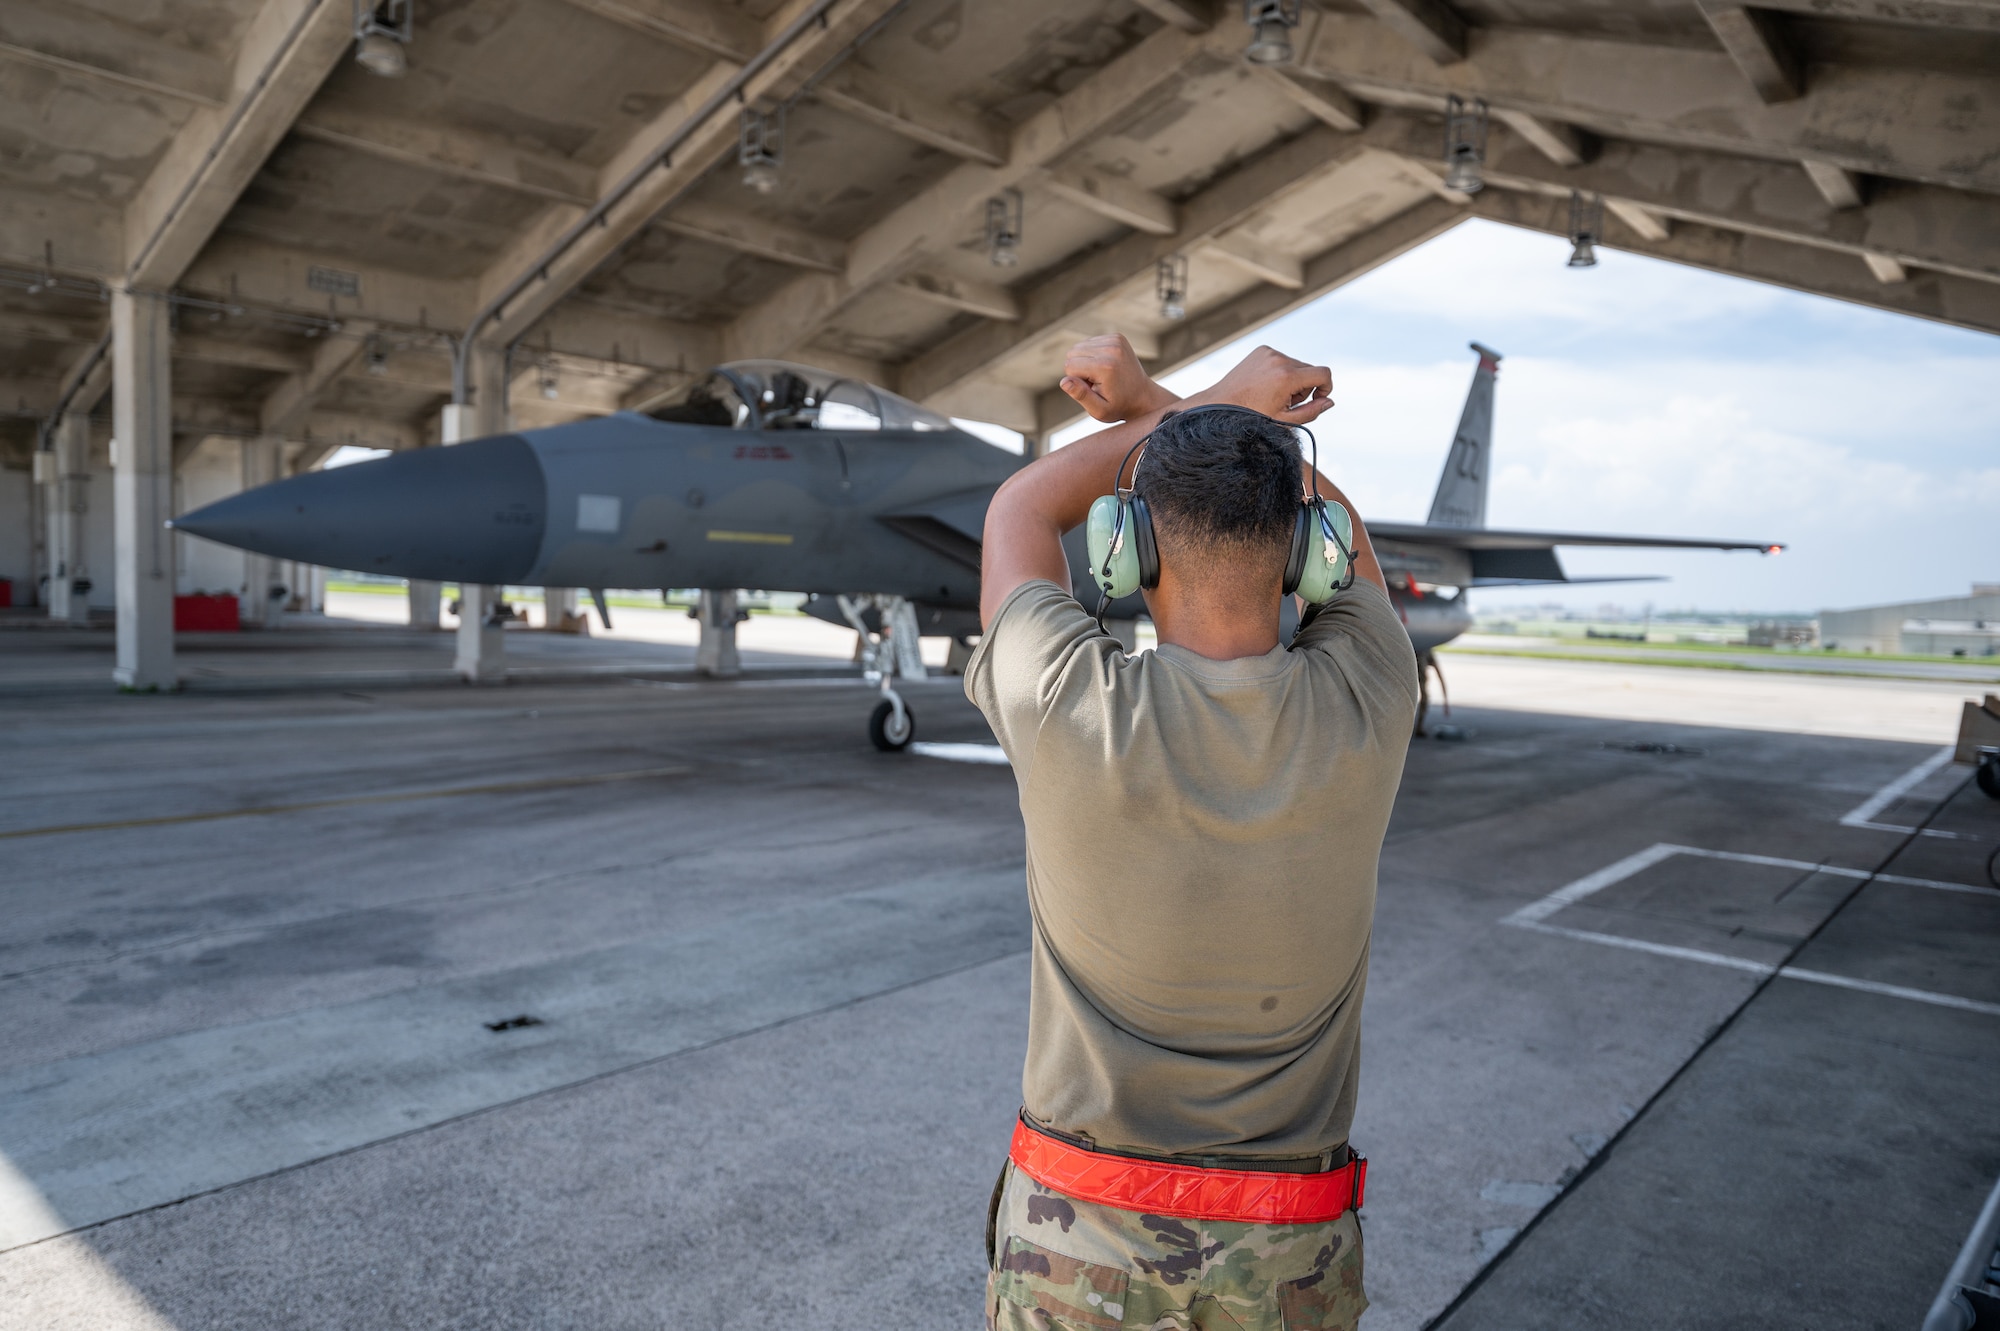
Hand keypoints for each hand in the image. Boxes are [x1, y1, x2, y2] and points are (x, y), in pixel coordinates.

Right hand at [1059, 334, 1177, 422]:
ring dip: (1085, 361)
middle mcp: (1111, 349)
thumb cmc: (1118, 406)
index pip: (1069, 366)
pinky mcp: (1117, 337)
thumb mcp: (1099, 410)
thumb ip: (1080, 396)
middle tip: (1097, 382)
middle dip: (1079, 369)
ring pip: (1079, 347)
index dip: (1076, 381)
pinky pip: (1090, 342)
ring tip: (1102, 375)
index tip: (1093, 389)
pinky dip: (1093, 354)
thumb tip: (1064, 381)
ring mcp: (1116, 340)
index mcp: (1105, 367)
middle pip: (1072, 353)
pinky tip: (1106, 366)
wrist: (1143, 397)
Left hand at [1194, 345, 1332, 424]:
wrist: (1220, 406)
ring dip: (1292, 379)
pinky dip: (1279, 370)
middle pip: (1309, 370)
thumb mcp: (1284, 420)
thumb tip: (1330, 401)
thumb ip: (1311, 412)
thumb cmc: (1251, 417)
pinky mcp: (1262, 350)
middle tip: (1286, 402)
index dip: (1326, 388)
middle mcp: (1279, 360)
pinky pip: (1281, 359)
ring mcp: (1269, 353)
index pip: (1323, 374)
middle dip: (1304, 387)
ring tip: (1273, 394)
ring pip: (1296, 364)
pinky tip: (1265, 384)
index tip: (1317, 399)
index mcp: (1287, 377)